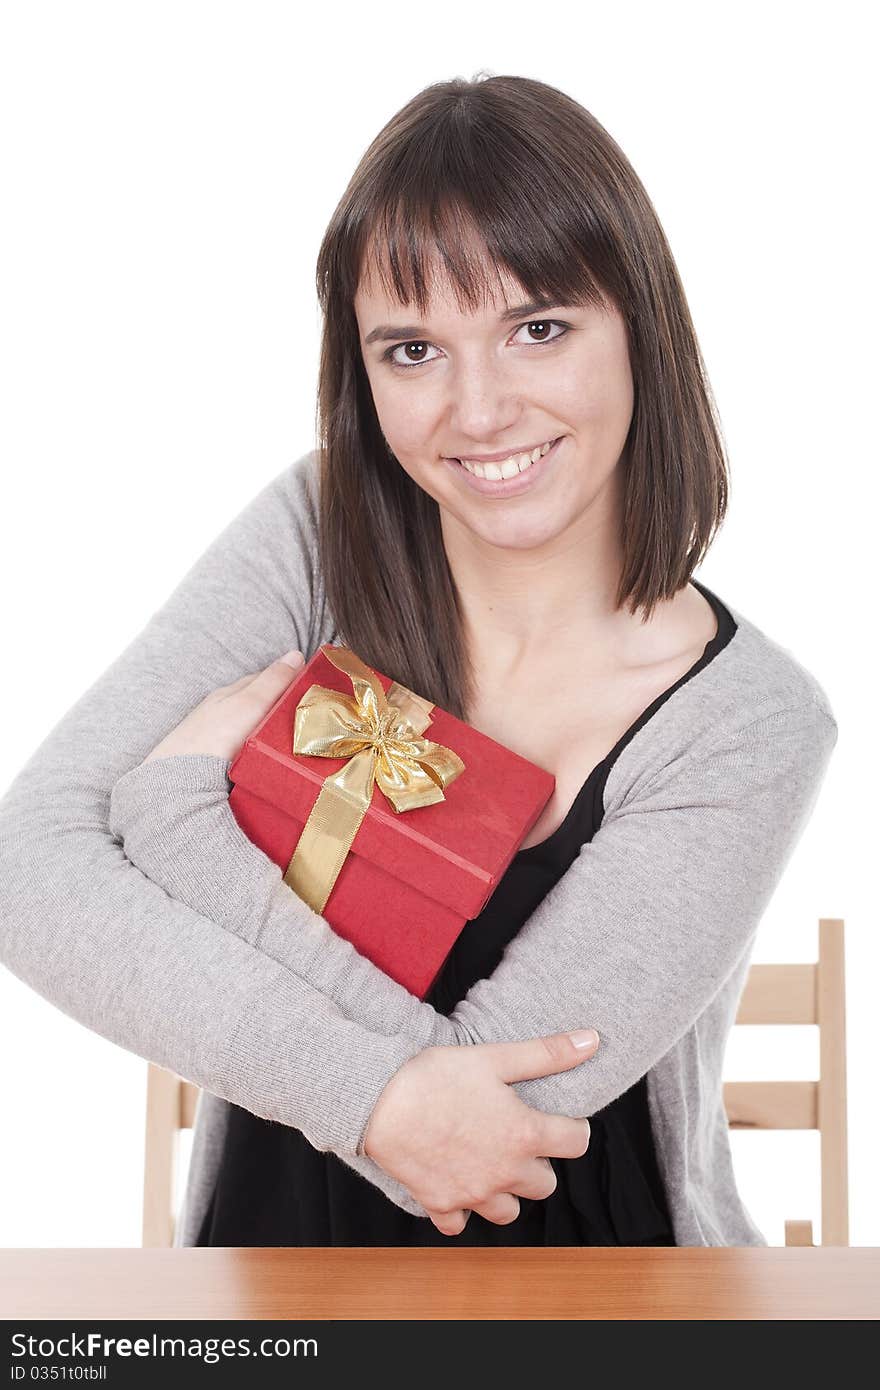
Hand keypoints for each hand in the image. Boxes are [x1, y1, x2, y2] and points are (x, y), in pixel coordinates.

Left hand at [142, 650, 305, 762]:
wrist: (182, 779)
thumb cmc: (216, 736)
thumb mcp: (250, 704)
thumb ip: (274, 682)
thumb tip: (296, 655)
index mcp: (229, 694)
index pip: (264, 679)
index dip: (288, 681)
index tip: (311, 686)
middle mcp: (221, 712)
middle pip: (257, 704)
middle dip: (280, 705)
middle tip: (308, 715)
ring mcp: (217, 737)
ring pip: (251, 727)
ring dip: (269, 729)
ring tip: (292, 738)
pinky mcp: (215, 761)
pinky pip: (244, 748)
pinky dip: (258, 746)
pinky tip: (266, 756)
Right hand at [362, 1029, 598, 1235]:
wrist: (378, 1101)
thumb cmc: (436, 1076)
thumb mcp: (495, 1057)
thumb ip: (547, 1054)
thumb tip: (593, 1039)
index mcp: (525, 1135)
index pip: (577, 1144)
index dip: (571, 1128)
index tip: (557, 1120)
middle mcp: (505, 1172)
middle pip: (546, 1184)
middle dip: (538, 1162)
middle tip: (516, 1137)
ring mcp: (473, 1194)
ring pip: (509, 1212)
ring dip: (506, 1191)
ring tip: (489, 1162)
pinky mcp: (442, 1205)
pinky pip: (462, 1224)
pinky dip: (462, 1210)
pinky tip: (455, 1181)